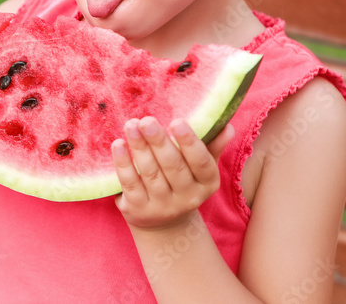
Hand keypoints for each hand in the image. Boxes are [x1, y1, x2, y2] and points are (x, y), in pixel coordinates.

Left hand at [112, 117, 234, 230]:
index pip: (201, 162)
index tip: (177, 121)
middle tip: (147, 120)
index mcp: (208, 183)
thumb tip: (227, 127)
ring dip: (139, 147)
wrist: (164, 225)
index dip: (189, 142)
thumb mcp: (201, 167)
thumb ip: (212, 145)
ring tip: (131, 125)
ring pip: (150, 173)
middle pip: (173, 166)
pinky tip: (118, 144)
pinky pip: (130, 183)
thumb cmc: (184, 181)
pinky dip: (123, 163)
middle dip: (158, 141)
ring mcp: (162, 207)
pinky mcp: (139, 210)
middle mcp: (188, 198)